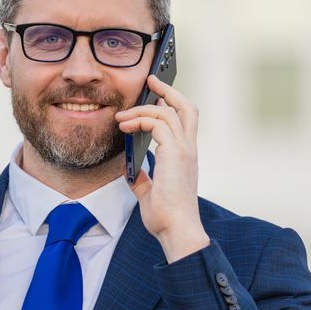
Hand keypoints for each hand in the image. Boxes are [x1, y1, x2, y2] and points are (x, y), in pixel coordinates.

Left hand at [117, 75, 210, 261]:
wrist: (176, 229)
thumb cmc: (166, 216)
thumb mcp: (149, 193)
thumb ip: (143, 178)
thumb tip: (131, 169)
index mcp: (186, 156)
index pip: (186, 120)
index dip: (172, 103)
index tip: (156, 95)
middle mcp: (188, 149)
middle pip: (186, 107)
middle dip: (169, 90)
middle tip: (151, 80)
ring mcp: (184, 150)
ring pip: (168, 111)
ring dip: (142, 109)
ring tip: (122, 117)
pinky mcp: (175, 153)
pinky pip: (158, 123)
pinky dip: (140, 119)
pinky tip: (125, 126)